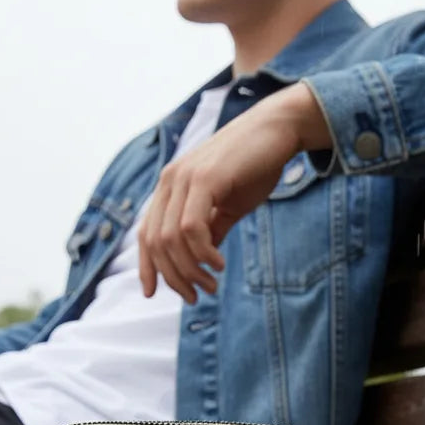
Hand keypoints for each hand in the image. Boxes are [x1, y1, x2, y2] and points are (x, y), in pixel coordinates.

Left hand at [138, 81, 331, 303]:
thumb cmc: (254, 166)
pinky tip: (218, 264)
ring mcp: (185, 177)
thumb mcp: (227, 206)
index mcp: (170, 186)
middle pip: (156, 243)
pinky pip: (192, 228)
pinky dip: (203, 253)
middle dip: (174, 277)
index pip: (146, 234)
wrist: (278, 129)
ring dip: (190, 270)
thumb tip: (200, 262)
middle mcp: (170, 181)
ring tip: (211, 284)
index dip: (146, 267)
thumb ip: (210, 230)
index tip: (152, 293)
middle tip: (196, 296)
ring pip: (171, 239)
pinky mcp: (204, 178)